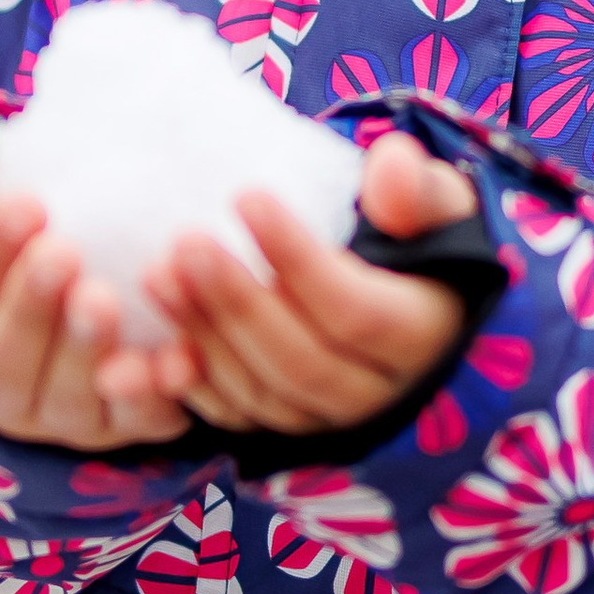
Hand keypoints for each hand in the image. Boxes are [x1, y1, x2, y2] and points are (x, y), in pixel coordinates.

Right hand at [0, 152, 194, 450]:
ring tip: (107, 299)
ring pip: (66, 399)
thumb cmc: (47, 240)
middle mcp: (0, 387)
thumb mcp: (7, 216)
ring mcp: (61, 416)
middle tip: (63, 253)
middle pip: (4, 362)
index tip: (26, 205)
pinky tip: (176, 357)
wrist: (123, 280)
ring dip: (87, 350)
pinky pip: (138, 420)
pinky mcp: (123, 428)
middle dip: (32, 308)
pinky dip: (156, 391)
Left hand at [142, 131, 477, 443]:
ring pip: (262, 393)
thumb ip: (420, 187)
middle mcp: (380, 392)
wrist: (408, 288)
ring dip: (203, 335)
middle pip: (302, 362)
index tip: (246, 196)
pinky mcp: (287, 424)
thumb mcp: (437, 202)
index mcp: (422, 334)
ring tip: (158, 274)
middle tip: (186, 242)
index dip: (297, 259)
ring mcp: (330, 417)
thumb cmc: (416, 233)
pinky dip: (193, 379)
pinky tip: (156, 332)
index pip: (356, 310)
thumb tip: (392, 168)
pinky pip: (236, 415)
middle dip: (237, 303)